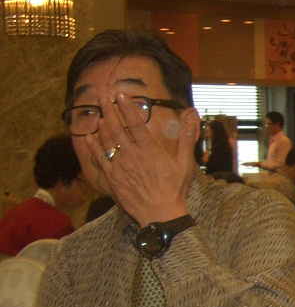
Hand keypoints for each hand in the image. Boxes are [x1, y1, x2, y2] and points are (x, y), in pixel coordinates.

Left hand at [81, 93, 197, 225]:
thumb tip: (193, 116)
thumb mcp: (185, 163)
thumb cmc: (174, 189)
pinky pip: (99, 158)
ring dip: (101, 124)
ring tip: (98, 112)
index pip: (135, 122)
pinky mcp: (112, 177)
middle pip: (116, 127)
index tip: (119, 93)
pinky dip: (93, 146)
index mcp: (149, 149)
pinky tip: (88, 137)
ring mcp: (120, 166)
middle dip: (108, 109)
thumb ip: (187, 138)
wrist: (160, 213)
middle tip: (101, 96)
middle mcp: (132, 154)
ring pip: (106, 140)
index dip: (126, 106)